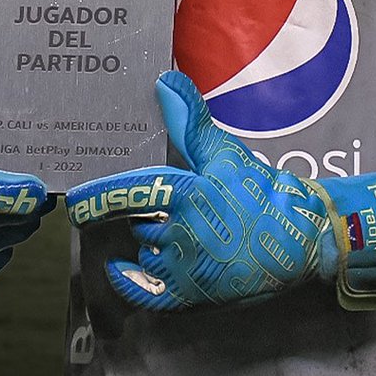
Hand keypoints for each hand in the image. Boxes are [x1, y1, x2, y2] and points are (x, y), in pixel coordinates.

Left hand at [66, 70, 375, 311]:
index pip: (126, 193)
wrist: (301, 242)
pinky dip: (130, 279)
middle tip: (118, 200)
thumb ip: (189, 120)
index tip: (74, 195)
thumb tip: (164, 80)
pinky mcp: (191, 294)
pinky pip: (147, 291)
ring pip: (142, 248)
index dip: (96, 196)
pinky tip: (119, 266)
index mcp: (185, 195)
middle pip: (132, 221)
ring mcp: (184, 268)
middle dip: (126, 210)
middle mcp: (179, 234)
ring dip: (139, 237)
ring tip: (142, 223)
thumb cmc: (262, 193)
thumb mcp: (225, 153)